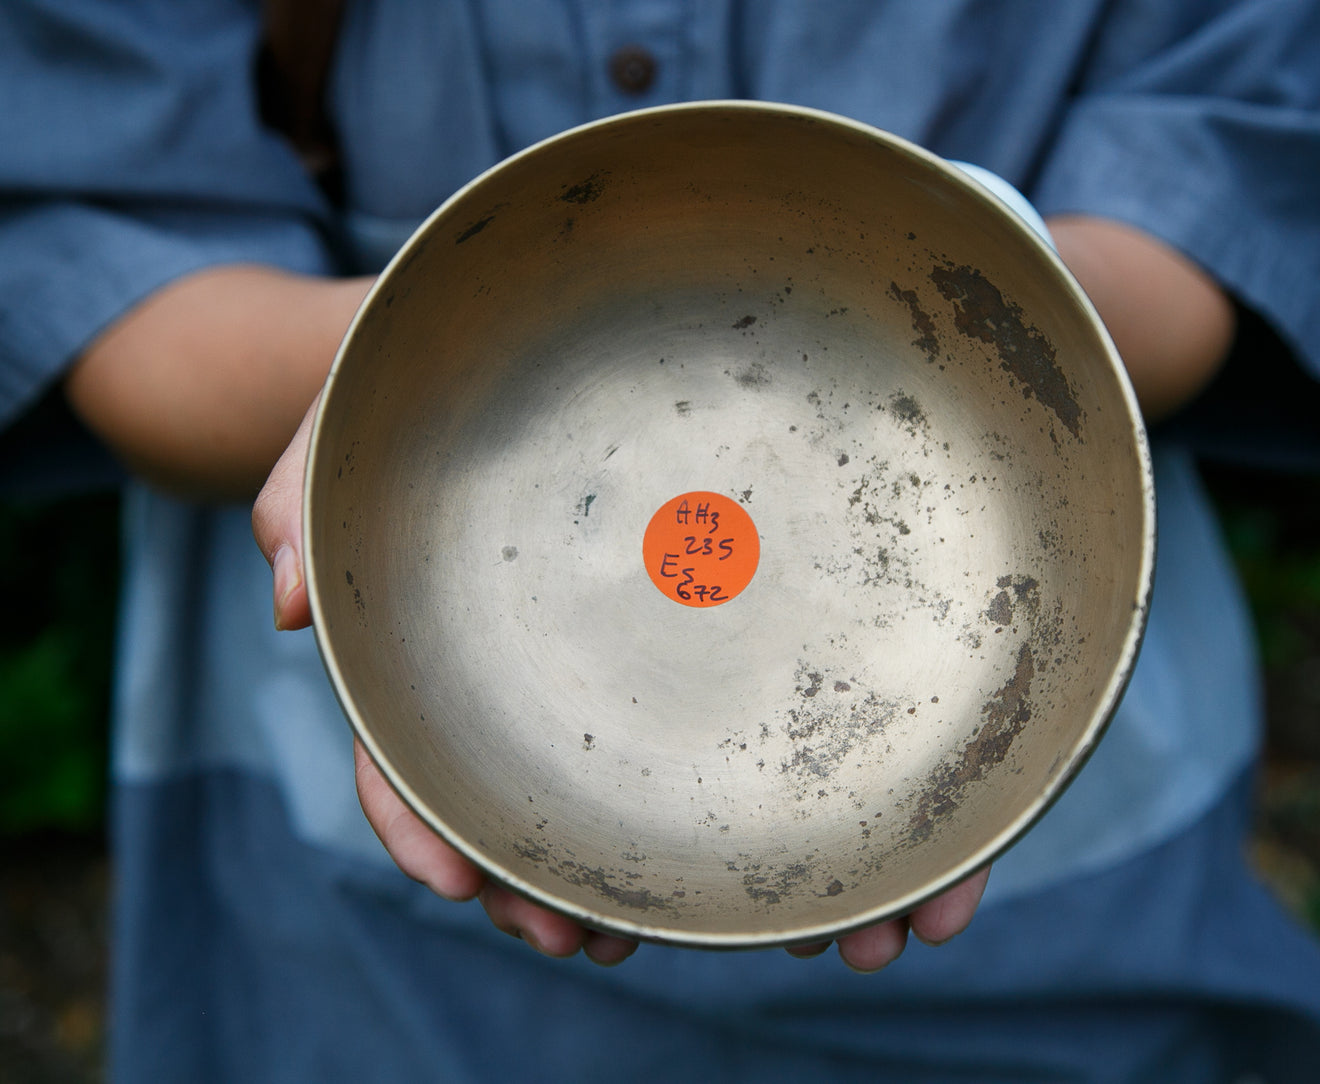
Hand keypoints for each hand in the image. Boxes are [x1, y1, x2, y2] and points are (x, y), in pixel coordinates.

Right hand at [254, 405, 987, 969]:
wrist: (521, 331)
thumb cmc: (427, 375)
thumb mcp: (357, 411)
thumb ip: (311, 486)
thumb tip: (283, 595)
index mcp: (443, 639)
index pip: (412, 751)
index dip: (426, 821)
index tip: (460, 883)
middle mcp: (536, 660)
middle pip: (531, 793)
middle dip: (554, 878)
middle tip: (588, 940)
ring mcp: (622, 643)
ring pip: (637, 773)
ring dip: (666, 863)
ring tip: (703, 919)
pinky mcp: (706, 612)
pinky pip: (737, 700)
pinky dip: (766, 777)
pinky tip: (795, 825)